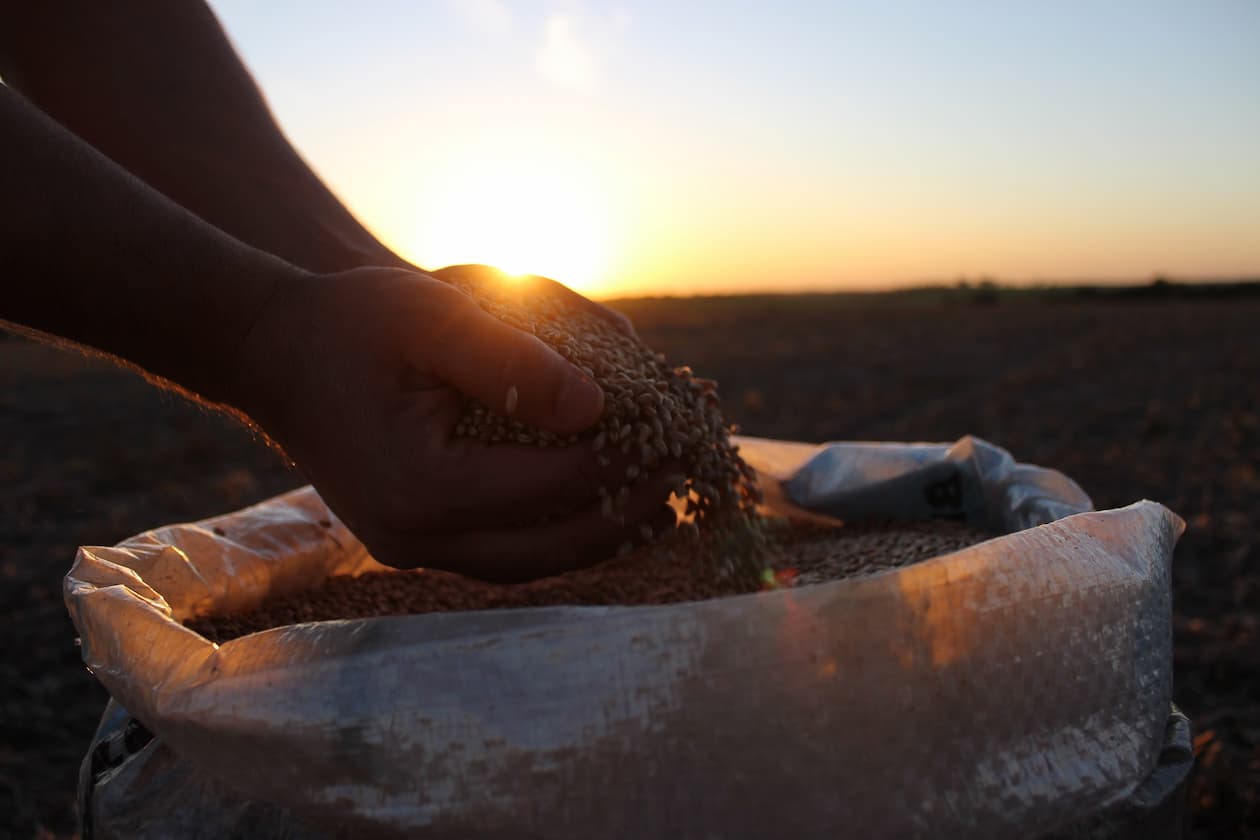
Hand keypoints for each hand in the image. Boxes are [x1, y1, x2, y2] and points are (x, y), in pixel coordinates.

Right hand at [235, 266, 676, 581]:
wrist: (277, 354)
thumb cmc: (353, 323)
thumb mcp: (431, 314)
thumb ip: (512, 360)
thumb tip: (599, 406)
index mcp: (422, 486)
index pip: (555, 482)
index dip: (628, 454)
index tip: (683, 425)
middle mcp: (416, 537)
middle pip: (555, 544)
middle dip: (630, 509)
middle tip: (690, 473)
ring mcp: (413, 549)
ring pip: (536, 562)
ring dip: (605, 537)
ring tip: (668, 505)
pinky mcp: (419, 541)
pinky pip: (509, 554)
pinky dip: (563, 534)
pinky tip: (604, 508)